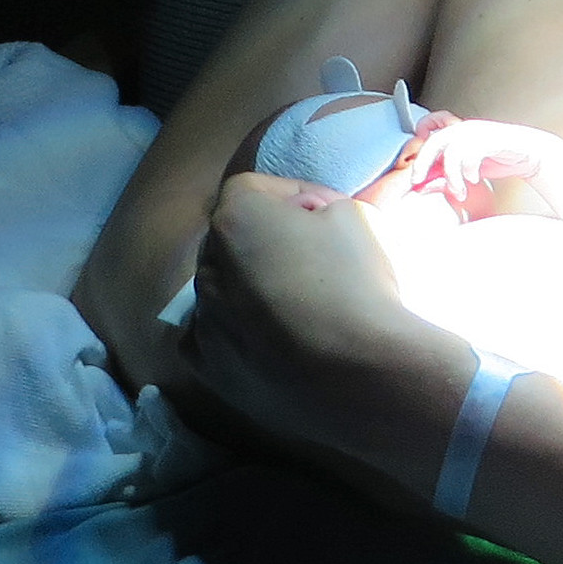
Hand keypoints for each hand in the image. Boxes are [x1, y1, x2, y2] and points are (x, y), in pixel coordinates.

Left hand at [183, 172, 468, 494]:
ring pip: (221, 290)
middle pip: (232, 239)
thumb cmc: (356, 285)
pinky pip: (213, 338)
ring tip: (294, 305)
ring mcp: (203, 319)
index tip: (325, 214)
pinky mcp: (209, 369)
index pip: (254, 188)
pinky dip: (236, 334)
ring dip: (249, 287)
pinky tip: (269, 341)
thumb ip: (322, 208)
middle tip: (311, 257)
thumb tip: (315, 220)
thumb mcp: (355, 218)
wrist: (359, 375)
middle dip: (266, 241)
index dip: (293, 197)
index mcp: (235, 218)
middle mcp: (206, 265)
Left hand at [397, 118, 562, 218]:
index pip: (431, 123)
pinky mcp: (489, 140)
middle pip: (434, 141)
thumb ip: (446, 176)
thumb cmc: (498, 158)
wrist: (529, 154)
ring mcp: (477, 133)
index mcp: (458, 130)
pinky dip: (468, 171)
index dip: (420, 135)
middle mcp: (465, 128)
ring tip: (459, 190)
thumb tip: (423, 187)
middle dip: (423, 163)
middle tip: (418, 181)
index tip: (416, 154)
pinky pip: (470, 155)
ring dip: (451, 176)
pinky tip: (474, 179)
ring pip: (451, 152)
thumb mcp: (467, 170)